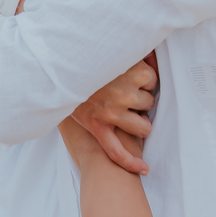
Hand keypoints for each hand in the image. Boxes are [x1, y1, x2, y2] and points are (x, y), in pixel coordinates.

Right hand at [71, 56, 157, 173]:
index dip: (145, 80)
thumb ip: (141, 51)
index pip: (153, 80)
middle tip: (124, 91)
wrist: (58, 70)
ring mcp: (111, 112)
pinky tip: (144, 168)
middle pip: (149, 103)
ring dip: (139, 122)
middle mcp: (124, 93)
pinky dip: (131, 162)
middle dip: (141, 99)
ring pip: (144, 127)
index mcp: (133, 71)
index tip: (132, 75)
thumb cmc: (89, 58)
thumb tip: (157, 57)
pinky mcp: (97, 127)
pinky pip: (117, 151)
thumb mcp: (116, 48)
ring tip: (128, 112)